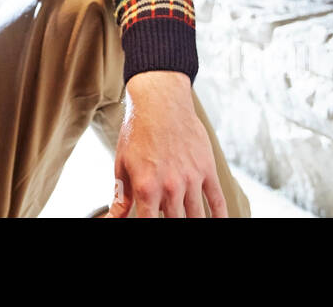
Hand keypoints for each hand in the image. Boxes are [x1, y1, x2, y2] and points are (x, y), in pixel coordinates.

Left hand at [103, 70, 227, 217]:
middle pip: (175, 222)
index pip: (148, 223)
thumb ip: (121, 196)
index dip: (147, 229)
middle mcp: (171, 186)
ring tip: (190, 224)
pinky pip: (217, 200)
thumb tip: (113, 218)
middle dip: (173, 225)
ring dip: (194, 223)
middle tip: (170, 220)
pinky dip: (220, 216)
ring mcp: (191, 178)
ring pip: (197, 216)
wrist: (160, 101)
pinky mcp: (206, 169)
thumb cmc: (137, 131)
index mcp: (146, 187)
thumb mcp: (122, 164)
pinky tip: (218, 222)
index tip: (148, 228)